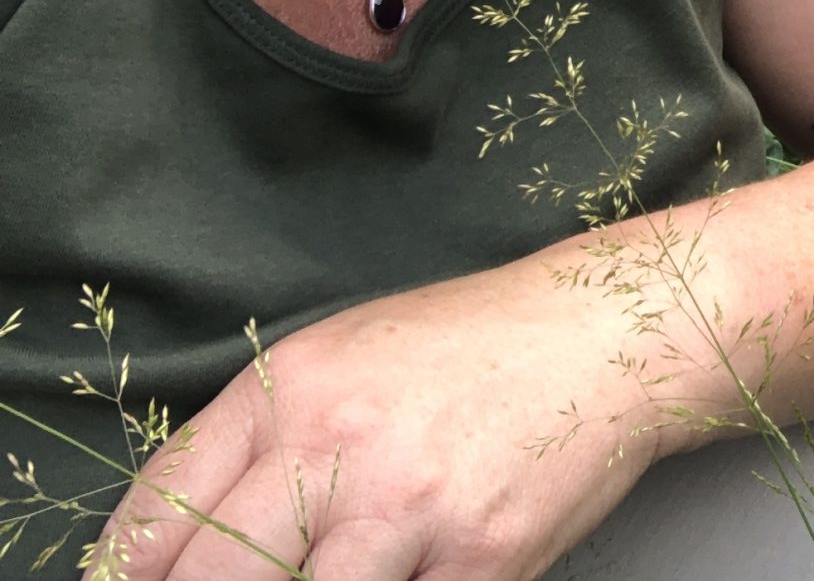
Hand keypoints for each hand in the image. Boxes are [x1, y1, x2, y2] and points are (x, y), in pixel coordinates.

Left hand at [90, 255, 669, 580]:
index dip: (130, 579)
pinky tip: (405, 576)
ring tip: (336, 573)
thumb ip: (258, 441)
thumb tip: (170, 551)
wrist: (607, 333)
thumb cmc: (472, 348)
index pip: (158, 517)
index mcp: (289, 390)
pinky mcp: (479, 559)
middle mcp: (337, 445)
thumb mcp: (345, 357)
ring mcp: (409, 508)